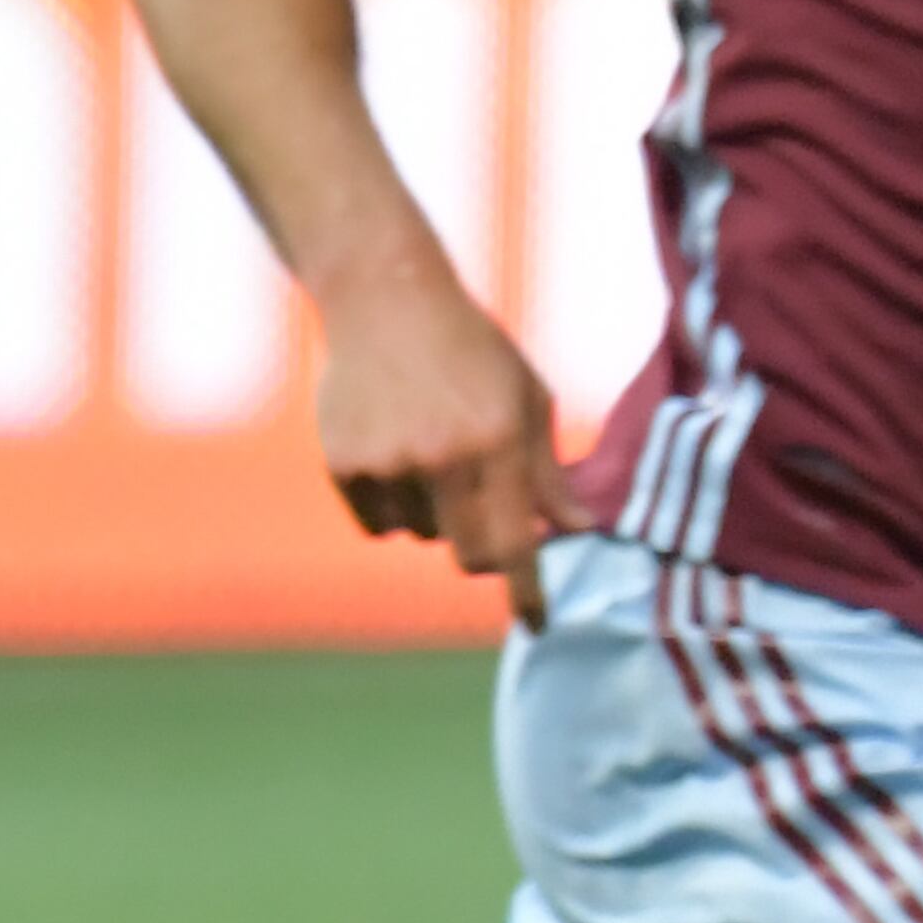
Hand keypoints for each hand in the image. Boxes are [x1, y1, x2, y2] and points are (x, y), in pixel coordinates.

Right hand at [315, 256, 587, 627]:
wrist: (385, 298)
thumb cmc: (472, 351)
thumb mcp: (526, 399)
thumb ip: (549, 473)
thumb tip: (577, 532)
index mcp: (496, 442)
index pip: (516, 541)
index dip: (527, 591)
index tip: (538, 624)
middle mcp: (442, 459)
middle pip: (470, 554)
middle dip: (485, 548)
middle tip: (483, 506)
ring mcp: (389, 464)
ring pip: (422, 538)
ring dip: (435, 516)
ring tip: (431, 451)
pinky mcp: (345, 465)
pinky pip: (379, 524)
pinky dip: (392, 507)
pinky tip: (394, 451)